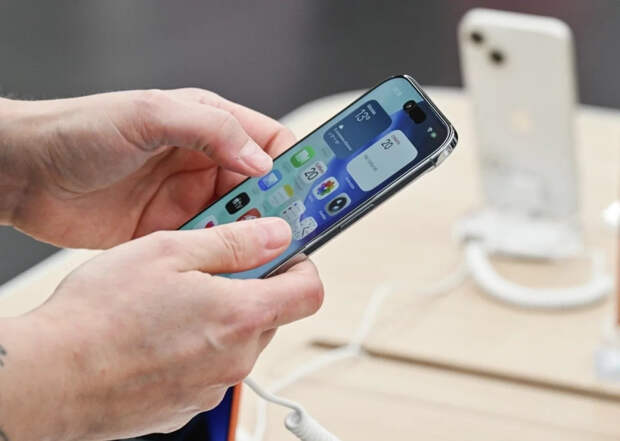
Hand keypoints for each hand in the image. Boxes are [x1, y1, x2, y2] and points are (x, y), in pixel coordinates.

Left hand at [0, 88, 294, 247]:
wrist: (26, 174)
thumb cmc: (80, 130)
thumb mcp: (148, 115)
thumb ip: (209, 129)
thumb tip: (259, 160)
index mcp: (208, 126)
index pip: (271, 144)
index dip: (298, 166)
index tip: (318, 191)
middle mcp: (204, 163)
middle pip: (264, 189)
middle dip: (282, 209)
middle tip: (295, 232)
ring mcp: (188, 199)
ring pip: (240, 222)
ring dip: (253, 238)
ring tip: (264, 254)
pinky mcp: (170, 230)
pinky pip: (209, 246)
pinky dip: (223, 259)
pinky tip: (229, 269)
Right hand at [0, 218, 323, 439]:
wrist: (51, 377)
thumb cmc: (100, 314)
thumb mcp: (170, 252)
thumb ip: (234, 243)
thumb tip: (277, 235)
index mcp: (239, 316)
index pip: (309, 292)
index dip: (302, 266)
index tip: (283, 253)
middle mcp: (235, 358)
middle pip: (271, 314)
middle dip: (252, 287)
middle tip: (211, 268)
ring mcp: (212, 387)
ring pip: (239, 340)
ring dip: (222, 317)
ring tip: (176, 301)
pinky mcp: (187, 404)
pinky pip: (211, 367)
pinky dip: (198, 346)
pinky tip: (160, 333)